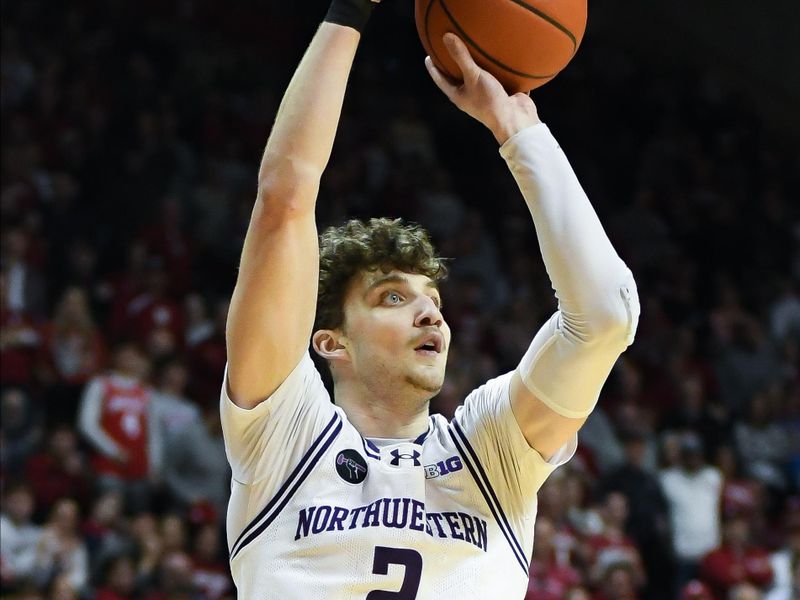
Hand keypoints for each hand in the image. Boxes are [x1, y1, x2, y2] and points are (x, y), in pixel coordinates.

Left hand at [425, 33, 540, 144]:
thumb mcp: (473, 76)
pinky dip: (496, 68)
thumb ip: (461, 57)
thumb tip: (446, 37)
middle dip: (453, 65)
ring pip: (478, 78)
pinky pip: (497, 78)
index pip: (440, 79)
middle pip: (457, 78)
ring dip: (476, 65)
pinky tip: (499, 57)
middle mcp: (470, 96)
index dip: (433, 68)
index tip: (428, 56)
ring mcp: (485, 96)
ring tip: (473, 49)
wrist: (515, 120)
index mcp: (458, 96)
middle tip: (449, 49)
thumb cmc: (490, 101)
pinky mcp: (501, 93)